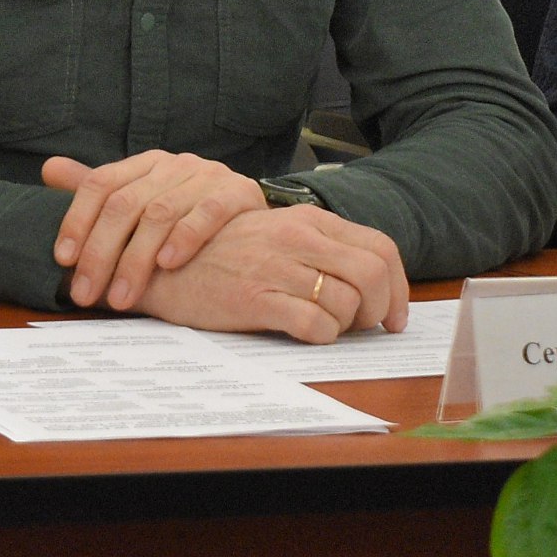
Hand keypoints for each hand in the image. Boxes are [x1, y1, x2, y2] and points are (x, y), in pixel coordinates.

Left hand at [43, 152, 267, 309]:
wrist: (254, 221)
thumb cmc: (190, 217)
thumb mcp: (144, 201)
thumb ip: (100, 192)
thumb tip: (48, 169)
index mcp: (146, 163)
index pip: (100, 183)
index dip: (77, 219)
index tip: (62, 259)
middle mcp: (173, 164)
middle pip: (125, 204)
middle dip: (100, 253)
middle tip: (85, 294)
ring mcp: (207, 175)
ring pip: (160, 213)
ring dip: (135, 259)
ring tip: (121, 297)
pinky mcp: (238, 192)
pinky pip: (208, 212)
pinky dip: (185, 237)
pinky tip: (168, 264)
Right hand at [134, 206, 410, 343]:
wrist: (158, 260)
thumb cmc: (219, 253)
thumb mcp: (272, 235)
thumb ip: (316, 248)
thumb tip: (365, 282)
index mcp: (307, 220)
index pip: (380, 247)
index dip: (398, 286)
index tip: (393, 315)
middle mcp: (297, 237)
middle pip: (374, 274)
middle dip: (381, 309)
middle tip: (366, 328)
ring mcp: (276, 266)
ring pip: (348, 302)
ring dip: (346, 325)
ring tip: (325, 328)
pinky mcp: (255, 298)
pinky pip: (314, 324)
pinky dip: (321, 336)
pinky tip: (303, 333)